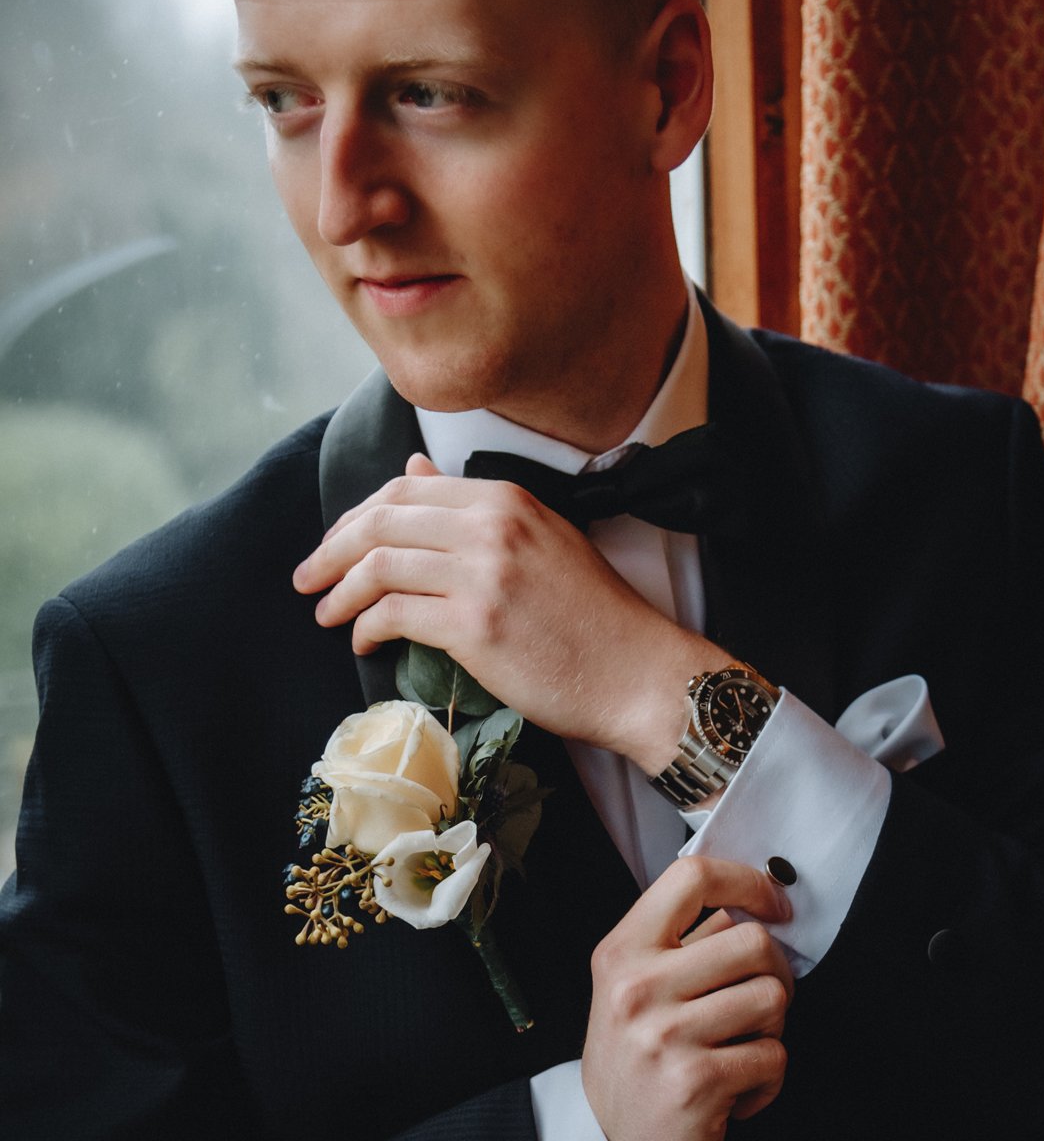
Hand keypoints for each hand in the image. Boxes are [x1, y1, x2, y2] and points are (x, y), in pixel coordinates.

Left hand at [293, 453, 727, 767]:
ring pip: (379, 566)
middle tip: (308, 579)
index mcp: (507, 499)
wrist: (638, 673)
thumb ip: (475, 506)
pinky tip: (363, 641)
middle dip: (331, 551)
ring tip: (327, 614)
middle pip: (381, 521)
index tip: (337, 544)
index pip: (407, 488)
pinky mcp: (476, 626)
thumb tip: (415, 467)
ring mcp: (483, 574)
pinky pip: (394, 615)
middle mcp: (492, 526)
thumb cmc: (594, 617)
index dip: (357, 516)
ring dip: (340, 592)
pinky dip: (365, 627)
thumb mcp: (541, 540)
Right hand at [582, 857, 793, 1140]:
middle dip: (774, 976)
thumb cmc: (634, 1069)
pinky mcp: (696, 1082)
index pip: (692, 877)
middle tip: (756, 1010)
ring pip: (773, 998)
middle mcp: (637, 987)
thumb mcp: (633, 993)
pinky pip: (774, 1057)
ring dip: (770, 1032)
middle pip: (753, 940)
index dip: (748, 882)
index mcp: (621, 952)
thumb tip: (752, 905)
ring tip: (736, 1054)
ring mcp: (665, 1034)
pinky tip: (735, 1095)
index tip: (773, 905)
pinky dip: (767, 1081)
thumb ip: (680, 947)